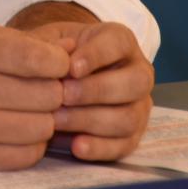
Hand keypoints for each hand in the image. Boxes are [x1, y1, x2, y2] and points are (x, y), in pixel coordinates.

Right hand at [0, 22, 71, 169]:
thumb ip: (19, 42)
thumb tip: (73, 49)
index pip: (41, 59)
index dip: (58, 62)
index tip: (54, 64)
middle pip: (48, 95)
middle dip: (55, 90)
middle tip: (45, 87)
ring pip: (42, 127)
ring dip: (45, 119)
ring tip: (30, 108)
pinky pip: (25, 156)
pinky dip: (31, 143)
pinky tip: (19, 130)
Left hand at [23, 20, 152, 160]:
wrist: (59, 78)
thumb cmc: (56, 54)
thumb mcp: (50, 40)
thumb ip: (48, 47)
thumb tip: (51, 58)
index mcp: (121, 41)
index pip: (118, 44)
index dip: (96, 56)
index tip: (71, 68)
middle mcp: (138, 72)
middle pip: (134, 83)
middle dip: (96, 91)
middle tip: (63, 96)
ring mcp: (139, 106)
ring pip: (129, 117)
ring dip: (91, 121)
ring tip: (57, 121)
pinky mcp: (132, 135)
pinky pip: (124, 146)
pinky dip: (100, 148)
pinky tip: (76, 146)